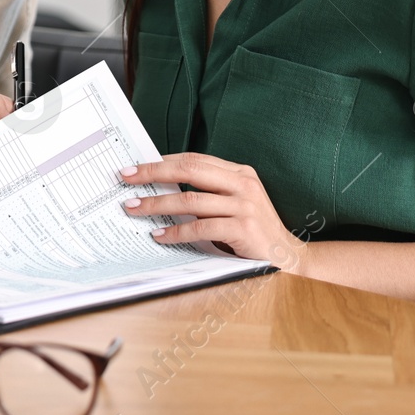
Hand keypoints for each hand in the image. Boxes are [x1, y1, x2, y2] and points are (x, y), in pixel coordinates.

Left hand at [119, 152, 305, 271]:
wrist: (287, 255)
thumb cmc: (253, 228)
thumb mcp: (234, 201)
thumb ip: (208, 191)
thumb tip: (161, 185)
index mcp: (240, 172)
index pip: (194, 159)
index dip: (162, 161)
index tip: (136, 166)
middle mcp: (243, 183)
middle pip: (189, 170)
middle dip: (153, 173)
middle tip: (126, 178)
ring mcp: (244, 205)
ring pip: (190, 199)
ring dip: (157, 204)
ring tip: (135, 208)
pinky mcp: (242, 228)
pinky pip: (200, 227)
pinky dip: (176, 232)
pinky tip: (159, 235)